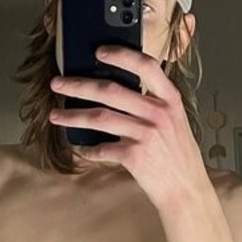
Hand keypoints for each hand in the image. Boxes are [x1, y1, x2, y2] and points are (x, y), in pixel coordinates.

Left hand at [48, 46, 212, 212]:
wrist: (187, 190)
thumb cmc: (179, 156)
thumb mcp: (176, 121)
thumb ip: (154, 103)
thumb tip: (119, 89)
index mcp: (170, 99)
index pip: (146, 66)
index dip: (121, 55)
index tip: (99, 52)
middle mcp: (158, 113)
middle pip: (110, 90)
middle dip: (78, 85)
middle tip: (58, 84)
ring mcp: (146, 134)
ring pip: (99, 117)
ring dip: (72, 116)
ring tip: (55, 115)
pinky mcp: (134, 156)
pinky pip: (101, 148)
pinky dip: (87, 149)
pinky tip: (80, 148)